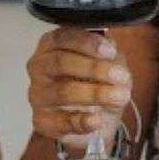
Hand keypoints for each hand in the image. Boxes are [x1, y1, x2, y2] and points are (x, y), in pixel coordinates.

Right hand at [26, 29, 132, 149]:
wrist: (96, 118)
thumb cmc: (97, 82)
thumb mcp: (108, 63)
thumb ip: (108, 55)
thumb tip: (109, 50)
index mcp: (51, 46)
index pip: (61, 38)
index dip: (87, 43)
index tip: (110, 52)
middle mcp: (39, 68)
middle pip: (59, 62)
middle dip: (93, 68)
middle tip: (120, 75)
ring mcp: (38, 95)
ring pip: (62, 91)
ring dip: (95, 93)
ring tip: (120, 96)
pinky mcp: (42, 121)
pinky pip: (60, 121)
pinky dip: (81, 121)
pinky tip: (97, 120)